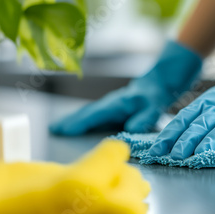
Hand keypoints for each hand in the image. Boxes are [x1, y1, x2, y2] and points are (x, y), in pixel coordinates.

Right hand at [49, 41, 201, 135]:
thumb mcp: (153, 107)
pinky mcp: (114, 108)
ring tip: (59, 128)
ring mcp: (111, 106)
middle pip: (86, 113)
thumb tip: (129, 131)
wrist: (161, 82)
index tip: (63, 131)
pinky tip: (79, 124)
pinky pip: (95, 114)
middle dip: (70, 121)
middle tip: (53, 129)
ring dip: (74, 120)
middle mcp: (110, 104)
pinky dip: (84, 119)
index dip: (78, 123)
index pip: (94, 115)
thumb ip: (142, 119)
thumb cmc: (156, 94)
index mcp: (116, 104)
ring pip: (89, 113)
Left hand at [148, 78, 214, 158]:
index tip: (156, 151)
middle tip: (176, 156)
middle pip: (201, 125)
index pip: (183, 120)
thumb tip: (167, 142)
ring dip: (211, 140)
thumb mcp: (209, 102)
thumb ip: (192, 119)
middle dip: (187, 141)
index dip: (169, 135)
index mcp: (205, 104)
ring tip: (201, 153)